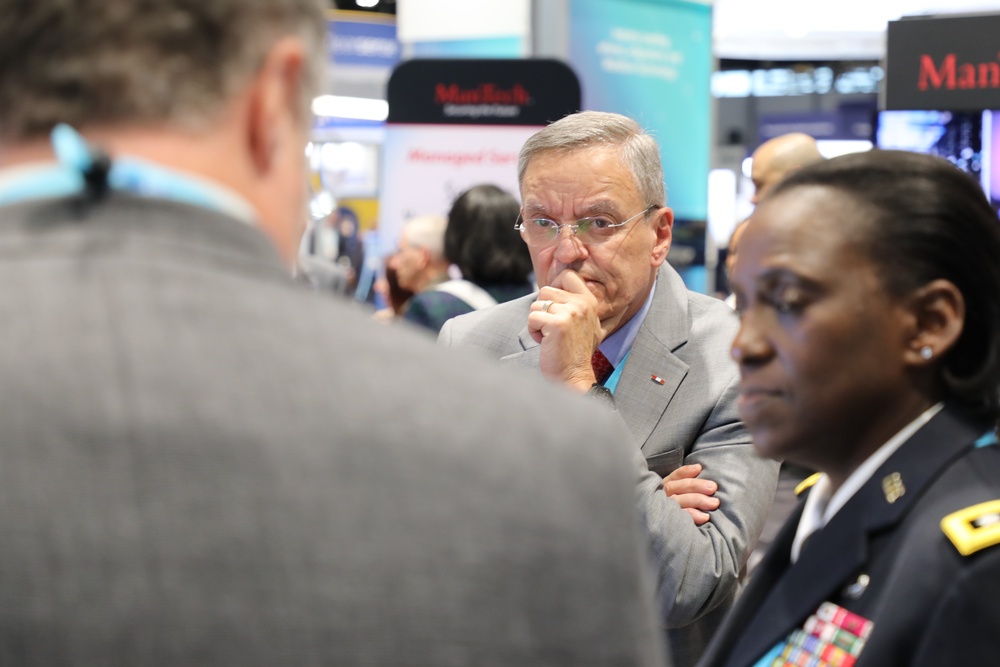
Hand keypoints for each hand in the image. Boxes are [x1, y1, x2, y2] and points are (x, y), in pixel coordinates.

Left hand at [527, 270, 603, 390]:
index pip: (567, 275)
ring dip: (537, 321)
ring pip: (536, 304)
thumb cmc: (575, 352)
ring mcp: (570, 313)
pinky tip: (545, 342)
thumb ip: (576, 304)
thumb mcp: (585, 323)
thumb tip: (555, 286)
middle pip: (546, 290)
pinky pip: (532, 318)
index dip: (555, 288)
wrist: (574, 377)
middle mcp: (582, 304)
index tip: (555, 308)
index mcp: (589, 301)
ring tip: (549, 336)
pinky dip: (533, 331)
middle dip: (542, 309)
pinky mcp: (556, 324)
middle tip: (552, 328)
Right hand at [662, 464, 719, 525]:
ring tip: (714, 504)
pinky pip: (678, 519)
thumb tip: (700, 475)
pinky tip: (705, 518)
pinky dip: (692, 516)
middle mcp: (658, 500)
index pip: (672, 478)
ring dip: (697, 500)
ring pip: (678, 502)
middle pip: (676, 488)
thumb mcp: (672, 500)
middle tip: (713, 488)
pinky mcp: (664, 526)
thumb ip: (682, 492)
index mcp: (660, 491)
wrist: (653, 543)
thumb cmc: (670, 517)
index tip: (698, 468)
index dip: (684, 472)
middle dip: (696, 486)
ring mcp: (660, 512)